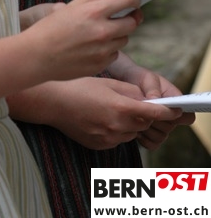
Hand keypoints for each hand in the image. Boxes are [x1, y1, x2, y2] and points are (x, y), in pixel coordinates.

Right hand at [8, 76, 184, 149]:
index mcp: (120, 107)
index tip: (175, 109)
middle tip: (131, 101)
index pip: (153, 112)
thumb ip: (131, 92)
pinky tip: (101, 117)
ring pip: (131, 133)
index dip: (166, 111)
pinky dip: (117, 130)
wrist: (52, 102)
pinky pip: (118, 139)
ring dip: (130, 123)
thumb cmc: (78, 86)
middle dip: (143, 114)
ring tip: (111, 108)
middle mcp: (116, 126)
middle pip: (143, 124)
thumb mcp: (107, 82)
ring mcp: (107, 138)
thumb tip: (147, 99)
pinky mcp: (99, 145)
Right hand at [24, 0, 141, 81]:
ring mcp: (103, 50)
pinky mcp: (101, 65)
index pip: (128, 1)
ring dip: (117, 35)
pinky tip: (91, 48)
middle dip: (129, 19)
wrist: (37, 56)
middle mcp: (103, 31)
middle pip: (132, 23)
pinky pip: (114, 54)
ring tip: (98, 35)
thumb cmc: (51, 28)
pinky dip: (108, 50)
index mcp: (95, 11)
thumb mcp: (70, 6)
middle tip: (122, 18)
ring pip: (124, 40)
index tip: (133, 1)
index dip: (133, 0)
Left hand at [108, 53, 195, 149]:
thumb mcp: (147, 78)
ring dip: (146, 128)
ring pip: (160, 137)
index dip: (180, 117)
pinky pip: (151, 144)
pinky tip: (134, 126)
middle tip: (141, 109)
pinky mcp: (150, 135)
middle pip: (170, 127)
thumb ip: (153, 89)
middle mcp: (171, 117)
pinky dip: (142, 138)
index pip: (188, 116)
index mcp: (176, 102)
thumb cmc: (141, 79)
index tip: (165, 111)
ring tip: (135, 115)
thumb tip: (155, 100)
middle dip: (155, 119)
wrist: (127, 83)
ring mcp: (160, 127)